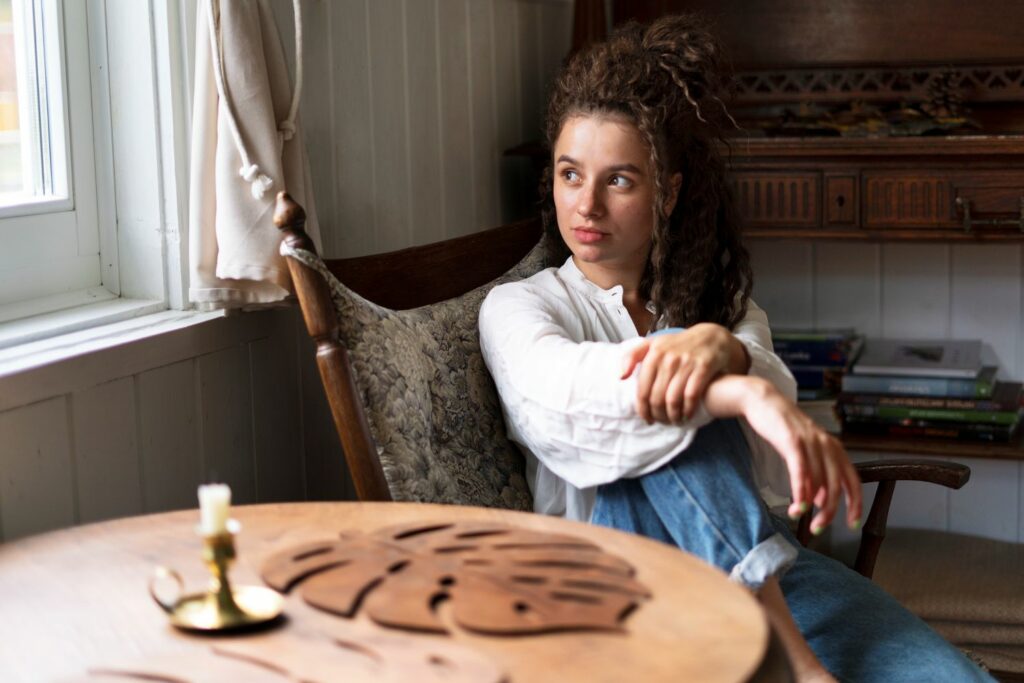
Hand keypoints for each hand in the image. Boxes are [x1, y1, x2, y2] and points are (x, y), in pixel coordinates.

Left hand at [621, 323, 748, 423]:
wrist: (711, 337)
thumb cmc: (679, 345)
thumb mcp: (654, 344)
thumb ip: (633, 356)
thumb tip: (621, 377)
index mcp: (653, 353)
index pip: (642, 390)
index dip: (643, 409)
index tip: (647, 419)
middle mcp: (668, 357)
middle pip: (657, 398)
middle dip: (658, 415)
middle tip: (662, 422)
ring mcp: (686, 362)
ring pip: (673, 399)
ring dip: (673, 416)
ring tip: (674, 421)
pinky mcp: (703, 367)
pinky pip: (691, 395)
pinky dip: (688, 409)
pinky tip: (687, 415)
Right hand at [739, 379, 861, 532]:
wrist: (763, 401)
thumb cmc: (783, 429)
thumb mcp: (805, 451)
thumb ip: (816, 473)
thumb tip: (820, 500)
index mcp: (835, 449)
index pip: (853, 481)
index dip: (855, 504)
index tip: (852, 524)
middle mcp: (828, 445)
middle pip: (837, 486)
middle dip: (829, 511)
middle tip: (819, 528)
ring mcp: (811, 443)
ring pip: (819, 481)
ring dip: (811, 506)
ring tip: (802, 519)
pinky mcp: (793, 441)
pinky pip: (801, 472)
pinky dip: (800, 492)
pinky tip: (797, 506)